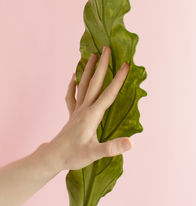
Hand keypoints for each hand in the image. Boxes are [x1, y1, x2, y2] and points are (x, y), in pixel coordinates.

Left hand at [47, 46, 132, 170]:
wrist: (54, 156)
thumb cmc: (74, 155)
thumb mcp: (95, 153)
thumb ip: (112, 147)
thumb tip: (131, 143)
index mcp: (92, 115)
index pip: (108, 94)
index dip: (118, 79)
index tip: (125, 64)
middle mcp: (84, 108)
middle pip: (94, 82)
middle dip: (101, 64)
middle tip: (106, 48)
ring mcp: (77, 109)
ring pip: (83, 84)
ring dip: (88, 69)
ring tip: (92, 55)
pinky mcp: (72, 113)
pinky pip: (72, 95)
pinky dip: (73, 84)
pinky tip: (73, 77)